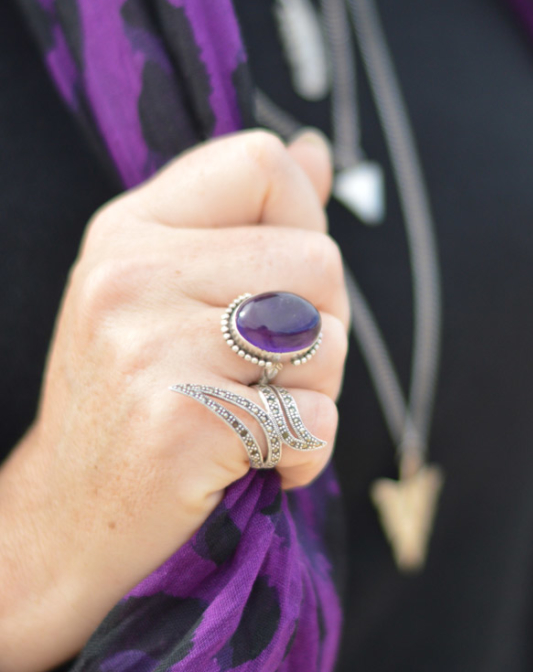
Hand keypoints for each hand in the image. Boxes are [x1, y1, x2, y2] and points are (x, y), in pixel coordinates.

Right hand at [0, 129, 347, 671]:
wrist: (64, 523)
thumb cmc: (132, 401)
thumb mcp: (165, 289)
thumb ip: (246, 218)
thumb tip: (316, 149)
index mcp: (130, 228)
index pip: (263, 162)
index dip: (303, 220)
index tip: (277, 285)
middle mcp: (133, 275)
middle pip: (320, 260)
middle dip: (321, 327)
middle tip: (268, 376)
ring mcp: (152, 347)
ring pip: (328, 341)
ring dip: (316, 395)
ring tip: (256, 418)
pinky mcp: (183, 422)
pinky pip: (315, 421)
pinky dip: (307, 456)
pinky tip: (258, 465)